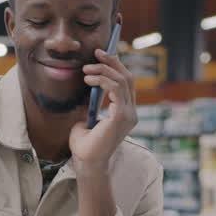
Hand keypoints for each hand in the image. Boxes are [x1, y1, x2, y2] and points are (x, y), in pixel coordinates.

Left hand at [69, 48, 137, 176]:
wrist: (86, 162)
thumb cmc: (85, 145)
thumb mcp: (86, 119)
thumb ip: (90, 104)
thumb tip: (86, 86)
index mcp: (126, 113)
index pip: (126, 83)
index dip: (116, 66)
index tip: (101, 56)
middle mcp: (131, 112)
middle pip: (128, 78)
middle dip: (112, 62)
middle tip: (96, 53)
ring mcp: (128, 115)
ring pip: (122, 80)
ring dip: (103, 70)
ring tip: (85, 70)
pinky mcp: (121, 116)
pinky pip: (116, 89)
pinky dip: (102, 80)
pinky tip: (88, 81)